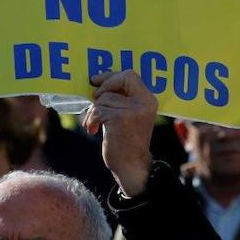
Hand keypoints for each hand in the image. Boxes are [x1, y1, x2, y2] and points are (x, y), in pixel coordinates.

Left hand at [82, 70, 156, 196]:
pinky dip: (91, 119)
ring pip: (104, 98)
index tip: (97, 82)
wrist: (131, 165)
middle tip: (94, 102)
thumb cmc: (127, 140)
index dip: (111, 76)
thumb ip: (123, 98)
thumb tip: (98, 81)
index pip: (130, 74)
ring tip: (94, 124)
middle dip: (101, 90)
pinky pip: (98, 110)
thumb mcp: (131, 115)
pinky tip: (93, 130)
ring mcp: (133, 110)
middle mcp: (144, 102)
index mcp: (148, 99)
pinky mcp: (120, 119)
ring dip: (94, 111)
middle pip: (117, 81)